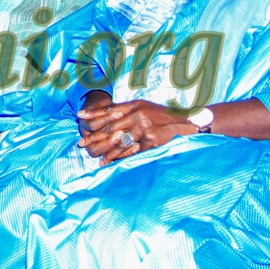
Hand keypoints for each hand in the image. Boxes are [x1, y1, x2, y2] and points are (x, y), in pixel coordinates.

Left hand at [77, 99, 195, 165]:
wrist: (189, 123)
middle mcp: (137, 114)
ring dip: (106, 152)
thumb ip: (128, 111)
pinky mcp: (151, 139)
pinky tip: (113, 163)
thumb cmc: (165, 117)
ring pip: (119, 142)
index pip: (109, 109)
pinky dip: (121, 158)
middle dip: (94, 136)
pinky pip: (132, 151)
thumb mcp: (145, 108)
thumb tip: (108, 113)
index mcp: (134, 105)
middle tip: (81, 143)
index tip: (80, 116)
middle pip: (110, 127)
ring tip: (96, 159)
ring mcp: (144, 126)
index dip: (94, 114)